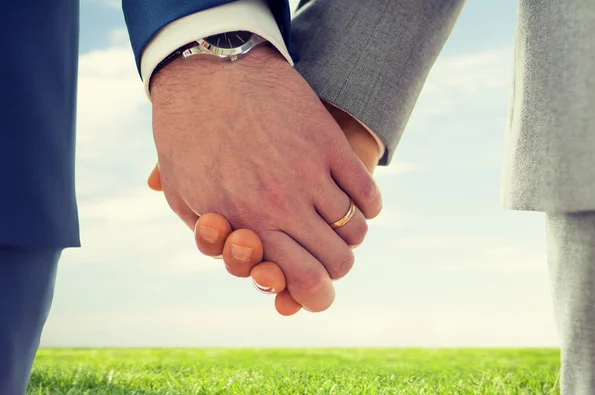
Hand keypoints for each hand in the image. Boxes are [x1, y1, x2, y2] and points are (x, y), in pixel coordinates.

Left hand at [149, 46, 381, 312]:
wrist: (208, 73)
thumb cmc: (189, 140)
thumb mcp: (185, 198)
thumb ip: (215, 241)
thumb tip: (248, 268)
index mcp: (248, 225)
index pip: (304, 281)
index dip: (316, 295)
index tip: (316, 289)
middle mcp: (284, 206)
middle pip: (337, 261)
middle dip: (333, 266)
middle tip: (325, 252)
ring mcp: (311, 174)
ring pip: (355, 230)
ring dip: (350, 234)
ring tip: (337, 221)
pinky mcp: (329, 145)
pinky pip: (367, 193)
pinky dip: (368, 205)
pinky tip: (355, 198)